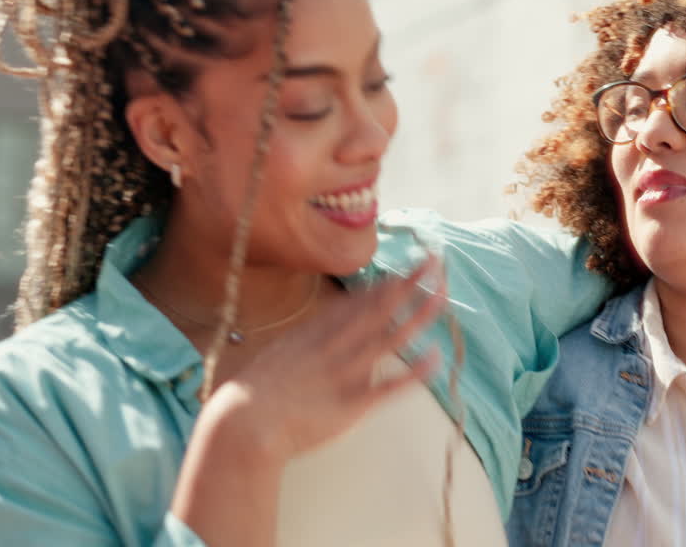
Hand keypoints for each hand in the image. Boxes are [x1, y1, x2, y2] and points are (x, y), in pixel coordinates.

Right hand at [213, 256, 447, 458]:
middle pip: (378, 308)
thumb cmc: (258, 392)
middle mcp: (334, 344)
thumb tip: (328, 331)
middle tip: (434, 261)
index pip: (357, 300)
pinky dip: (414, 371)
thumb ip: (308, 340)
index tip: (406, 269)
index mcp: (315, 331)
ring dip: (418, 315)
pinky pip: (390, 384)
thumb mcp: (281, 351)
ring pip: (390, 337)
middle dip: (408, 284)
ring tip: (442, 294)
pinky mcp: (352, 402)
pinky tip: (435, 356)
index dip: (385, 284)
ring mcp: (345, 371)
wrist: (243, 423)